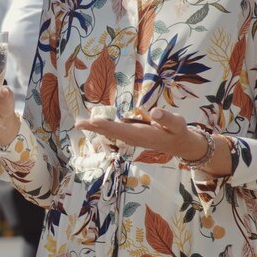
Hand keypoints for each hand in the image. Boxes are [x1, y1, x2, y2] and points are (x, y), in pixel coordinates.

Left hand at [75, 108, 207, 159]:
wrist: (178, 144)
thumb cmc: (177, 132)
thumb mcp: (177, 124)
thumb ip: (166, 118)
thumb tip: (154, 111)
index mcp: (141, 135)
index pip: (120, 129)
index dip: (106, 125)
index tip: (93, 121)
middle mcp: (132, 138)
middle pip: (110, 132)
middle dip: (94, 127)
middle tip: (77, 123)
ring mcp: (130, 138)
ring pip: (110, 132)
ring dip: (95, 128)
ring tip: (80, 123)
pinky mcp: (130, 136)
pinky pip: (113, 131)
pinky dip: (102, 127)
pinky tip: (93, 124)